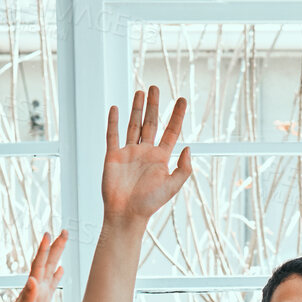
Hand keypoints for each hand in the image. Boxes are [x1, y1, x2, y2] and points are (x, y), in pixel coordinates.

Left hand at [0, 229, 68, 301]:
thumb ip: (28, 297)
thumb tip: (33, 280)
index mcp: (32, 288)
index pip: (39, 264)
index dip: (45, 249)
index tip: (49, 234)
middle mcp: (36, 287)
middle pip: (48, 262)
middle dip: (56, 247)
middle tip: (64, 231)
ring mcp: (41, 293)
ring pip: (51, 270)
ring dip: (57, 256)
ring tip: (63, 242)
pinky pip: (52, 284)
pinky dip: (57, 275)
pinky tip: (60, 269)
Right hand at [102, 86, 193, 224]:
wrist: (126, 214)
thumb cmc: (150, 204)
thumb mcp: (172, 186)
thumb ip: (183, 168)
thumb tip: (188, 148)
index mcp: (161, 158)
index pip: (171, 131)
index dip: (177, 115)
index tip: (182, 100)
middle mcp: (145, 152)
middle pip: (151, 122)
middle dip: (154, 105)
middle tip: (155, 87)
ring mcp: (129, 152)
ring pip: (133, 125)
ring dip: (136, 108)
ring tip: (141, 92)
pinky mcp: (113, 156)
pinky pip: (113, 135)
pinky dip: (114, 121)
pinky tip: (116, 108)